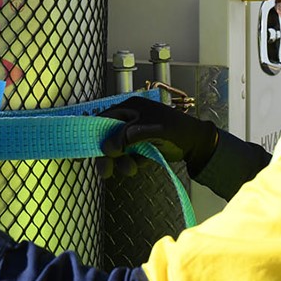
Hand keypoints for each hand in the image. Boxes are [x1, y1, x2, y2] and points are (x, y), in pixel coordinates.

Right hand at [98, 97, 219, 177]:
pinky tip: (139, 166)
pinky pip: (129, 157)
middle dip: (107, 155)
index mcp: (130, 108)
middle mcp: (130, 119)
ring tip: (130, 170)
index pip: (104, 119)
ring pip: (119, 151)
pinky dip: (131, 164)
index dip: (93, 135)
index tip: (84, 152)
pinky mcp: (142, 147)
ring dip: (121, 162)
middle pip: (109, 138)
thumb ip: (126, 136)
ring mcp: (136, 134)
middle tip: (105, 172)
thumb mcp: (149, 129)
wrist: (197, 143)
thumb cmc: (175, 130)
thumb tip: (107, 148)